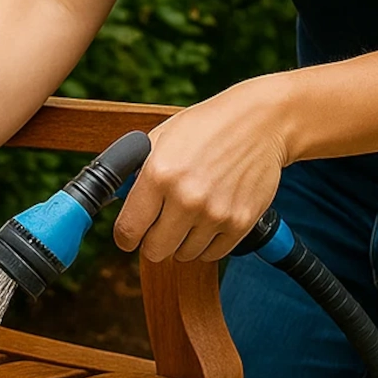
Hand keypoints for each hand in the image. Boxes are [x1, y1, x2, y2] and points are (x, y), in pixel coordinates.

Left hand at [114, 75, 293, 261]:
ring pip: (183, 255)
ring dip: (183, 241)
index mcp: (159, 176)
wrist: (262, 122)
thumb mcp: (159, 140)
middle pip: (154, 252)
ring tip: (191, 214)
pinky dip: (208, 243)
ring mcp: (216, 212)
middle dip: (153, 241)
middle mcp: (186, 198)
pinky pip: (212, 254)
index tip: (131, 234)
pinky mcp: (241, 222)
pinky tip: (210, 219)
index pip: (128, 232)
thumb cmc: (205, 129)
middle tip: (162, 224)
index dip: (126, 237)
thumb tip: (116, 203)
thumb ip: (135, 175)